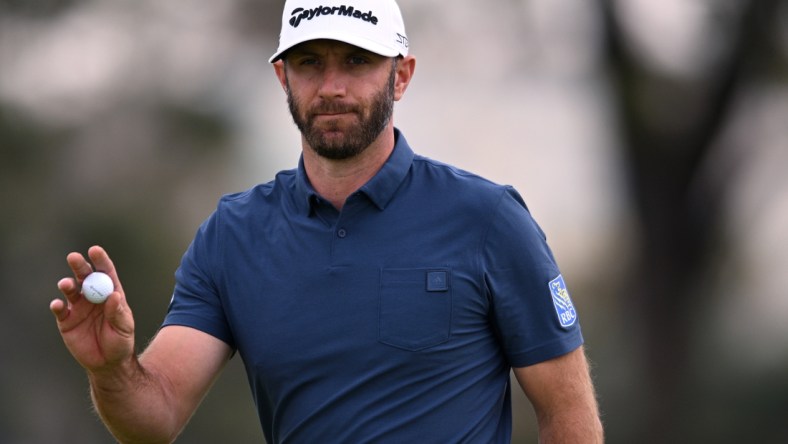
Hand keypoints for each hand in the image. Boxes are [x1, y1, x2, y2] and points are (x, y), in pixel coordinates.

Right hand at [50, 245, 135, 373]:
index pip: (106, 273)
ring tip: (66, 284)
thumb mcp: (123, 327)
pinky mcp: (66, 321)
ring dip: (67, 285)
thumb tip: (114, 295)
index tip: (94, 250)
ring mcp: (79, 308)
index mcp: (111, 294)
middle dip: (79, 267)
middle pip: (85, 277)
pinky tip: (57, 304)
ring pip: (71, 291)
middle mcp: (93, 297)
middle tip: (74, 257)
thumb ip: (117, 312)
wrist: (108, 363)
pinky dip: (57, 306)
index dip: (100, 261)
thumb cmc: (121, 342)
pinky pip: (60, 310)